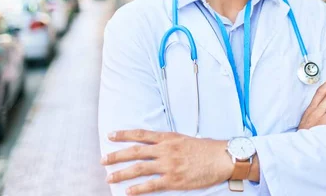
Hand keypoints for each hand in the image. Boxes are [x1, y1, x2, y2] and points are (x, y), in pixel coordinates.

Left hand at [101, 130, 231, 194]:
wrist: (222, 158)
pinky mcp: (174, 180)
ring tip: (109, 177)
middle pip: (135, 152)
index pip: (141, 135)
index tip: (111, 136)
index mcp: (169, 138)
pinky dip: (137, 189)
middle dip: (117, 156)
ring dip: (122, 173)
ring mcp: (169, 165)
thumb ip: (170, 143)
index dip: (124, 135)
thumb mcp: (186, 140)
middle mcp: (166, 150)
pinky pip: (151, 185)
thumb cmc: (207, 149)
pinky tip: (128, 191)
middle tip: (103, 160)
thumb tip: (157, 146)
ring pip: (139, 168)